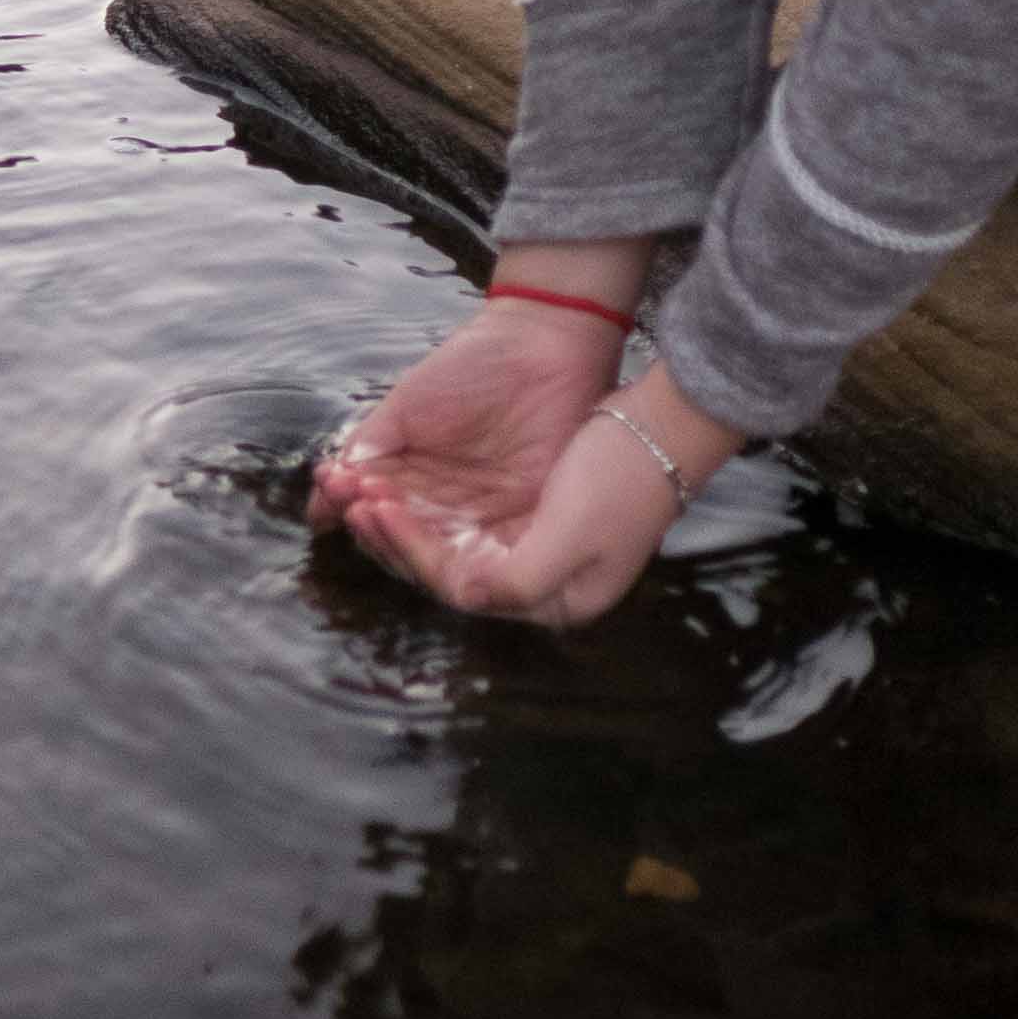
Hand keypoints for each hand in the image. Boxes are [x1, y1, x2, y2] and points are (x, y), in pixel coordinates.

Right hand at [312, 290, 624, 557]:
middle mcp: (445, 510)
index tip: (334, 483)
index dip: (351, 506)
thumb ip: (364, 454)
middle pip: (400, 544)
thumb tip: (318, 504)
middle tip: (353, 501)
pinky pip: (478, 559)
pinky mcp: (520, 527)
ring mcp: (481, 520)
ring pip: (432, 559)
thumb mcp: (403, 409)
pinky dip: (441, 549)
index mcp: (414, 483)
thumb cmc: (471, 366)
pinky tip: (413, 524)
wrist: (539, 345)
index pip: (375, 516)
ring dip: (397, 539)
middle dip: (371, 526)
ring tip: (372, 508)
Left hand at [326, 354, 743, 632]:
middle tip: (353, 504)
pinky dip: (424, 499)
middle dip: (397, 538)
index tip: (377, 512)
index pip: (462, 587)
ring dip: (405, 518)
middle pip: (448, 569)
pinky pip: (458, 514)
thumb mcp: (573, 533)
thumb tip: (463, 594)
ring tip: (362, 491)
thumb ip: (517, 577)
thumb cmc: (623, 475)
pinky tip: (394, 479)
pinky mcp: (527, 509)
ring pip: (447, 541)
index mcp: (554, 599)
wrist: (664, 419)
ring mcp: (531, 544)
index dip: (412, 551)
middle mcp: (537, 580)